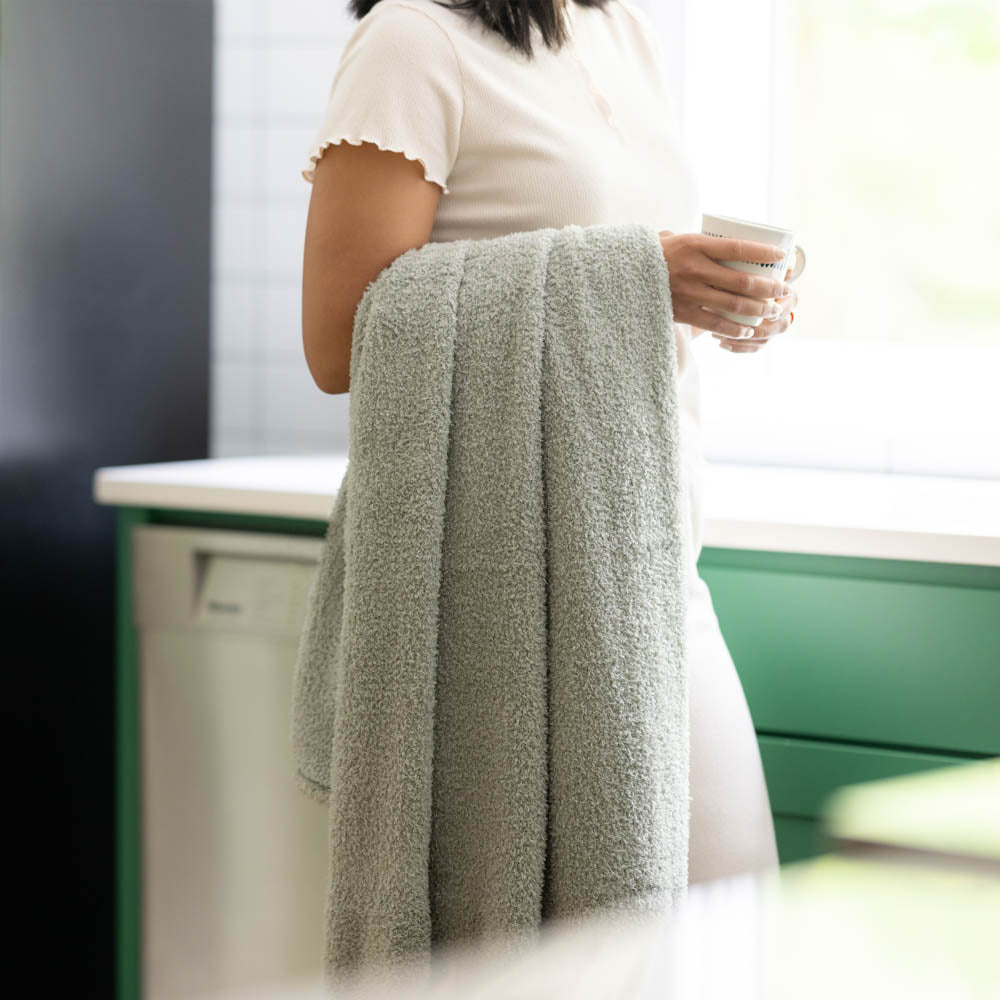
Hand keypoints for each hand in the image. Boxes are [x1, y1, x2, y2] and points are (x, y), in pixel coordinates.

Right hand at [658, 231, 790, 344]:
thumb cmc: (649, 255)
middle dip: (768, 288)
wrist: (618, 276)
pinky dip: (734, 327)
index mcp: (694, 245)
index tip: (781, 256)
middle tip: (783, 291)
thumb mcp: (670, 237)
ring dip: (758, 310)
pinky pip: (714, 323)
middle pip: (742, 281)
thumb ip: (695, 239)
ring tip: (771, 311)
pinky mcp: (681, 312)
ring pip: (733, 305)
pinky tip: (747, 328)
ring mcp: (688, 293)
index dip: (763, 252)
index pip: (737, 247)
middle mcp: (694, 269)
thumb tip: (724, 237)